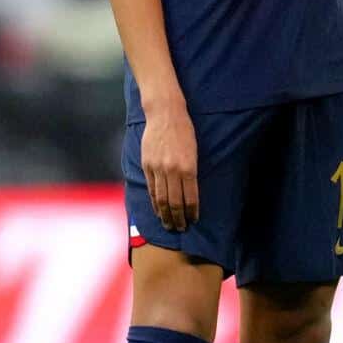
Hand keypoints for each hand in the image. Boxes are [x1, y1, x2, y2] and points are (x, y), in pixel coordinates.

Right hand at [141, 99, 198, 231]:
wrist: (165, 114)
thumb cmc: (185, 131)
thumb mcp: (194, 151)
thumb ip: (190, 172)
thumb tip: (189, 193)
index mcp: (188, 167)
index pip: (190, 197)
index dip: (192, 212)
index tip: (194, 220)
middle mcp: (172, 170)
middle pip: (175, 202)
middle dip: (178, 218)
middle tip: (181, 228)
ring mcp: (158, 168)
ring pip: (161, 199)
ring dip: (165, 214)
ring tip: (169, 225)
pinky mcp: (147, 165)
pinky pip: (151, 189)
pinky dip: (154, 203)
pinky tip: (158, 210)